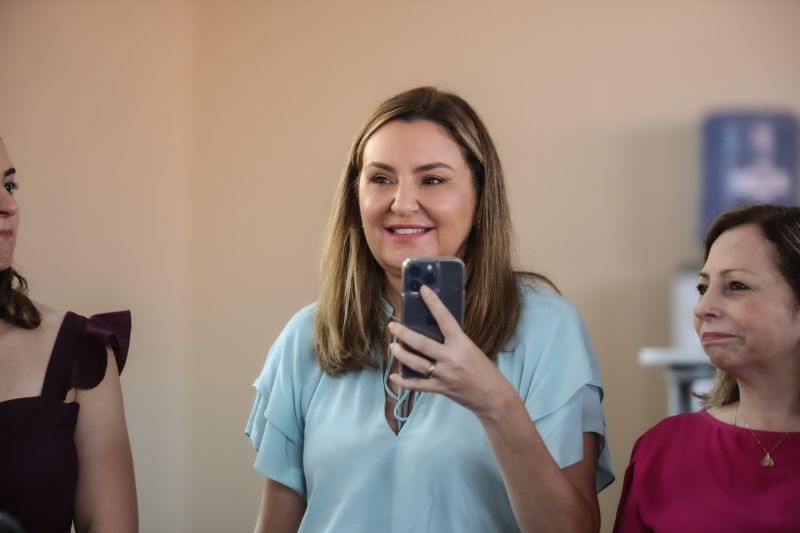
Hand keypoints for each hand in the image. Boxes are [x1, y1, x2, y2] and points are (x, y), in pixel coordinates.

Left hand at [387, 285, 513, 415]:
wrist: (493, 396)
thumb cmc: (484, 369)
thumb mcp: (471, 349)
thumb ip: (454, 342)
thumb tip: (435, 331)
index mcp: (462, 343)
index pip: (445, 319)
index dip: (434, 303)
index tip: (423, 290)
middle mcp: (451, 358)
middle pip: (422, 343)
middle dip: (404, 334)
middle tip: (392, 326)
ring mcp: (444, 374)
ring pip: (416, 363)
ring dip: (401, 354)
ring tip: (392, 346)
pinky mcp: (440, 389)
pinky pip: (417, 385)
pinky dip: (404, 382)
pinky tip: (393, 376)